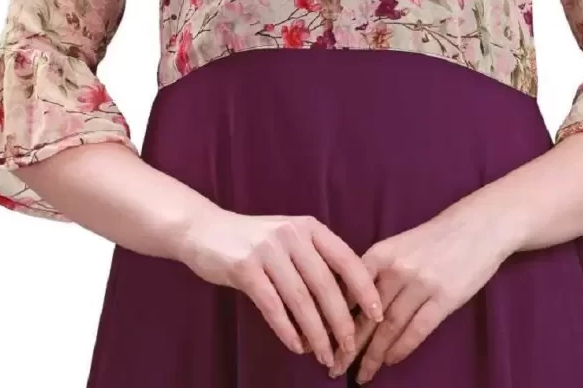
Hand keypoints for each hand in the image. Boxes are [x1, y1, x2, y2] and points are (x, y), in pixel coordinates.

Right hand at [176, 208, 383, 367]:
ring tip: (324, 355)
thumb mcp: (290, 240)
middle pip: (324, 285)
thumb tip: (346, 303)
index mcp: (309, 227)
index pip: (346, 259)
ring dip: (315, 332)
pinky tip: (297, 346)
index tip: (377, 315)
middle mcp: (292, 234)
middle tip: (348, 348)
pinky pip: (272, 305)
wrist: (206, 231)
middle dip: (340, 321)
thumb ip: (315, 261)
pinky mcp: (245, 267)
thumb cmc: (255, 241)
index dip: (364, 289)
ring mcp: (267, 249)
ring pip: (300, 299)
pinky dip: (287, 330)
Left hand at [329, 204, 514, 382]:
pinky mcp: (444, 298)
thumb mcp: (398, 246)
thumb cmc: (434, 238)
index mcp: (380, 253)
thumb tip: (352, 303)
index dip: (334, 319)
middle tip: (334, 368)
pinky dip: (401, 349)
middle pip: (366, 314)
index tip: (323, 340)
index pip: (349, 292)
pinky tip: (390, 361)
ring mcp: (421, 284)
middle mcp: (396, 268)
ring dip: (373, 355)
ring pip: (389, 327)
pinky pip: (417, 330)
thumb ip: (376, 271)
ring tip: (361, 375)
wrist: (476, 226)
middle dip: (348, 345)